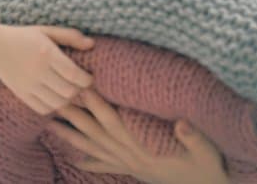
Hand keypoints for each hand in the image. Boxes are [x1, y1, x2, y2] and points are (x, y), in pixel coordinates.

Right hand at [0, 24, 95, 114]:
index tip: (90, 77)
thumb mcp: (46, 31)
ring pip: (58, 103)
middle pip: (68, 92)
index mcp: (46, 53)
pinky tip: (56, 97)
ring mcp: (29, 85)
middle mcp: (38, 71)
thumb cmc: (25, 37)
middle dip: (80, 91)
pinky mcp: (22, 95)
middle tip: (81, 86)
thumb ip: (70, 36)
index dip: (87, 79)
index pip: (74, 74)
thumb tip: (91, 44)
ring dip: (68, 100)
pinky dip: (54, 107)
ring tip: (70, 91)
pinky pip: (44, 109)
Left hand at [47, 89, 228, 183]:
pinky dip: (88, 163)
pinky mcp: (133, 170)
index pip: (114, 123)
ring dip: (71, 136)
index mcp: (143, 150)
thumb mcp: (206, 153)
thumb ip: (194, 138)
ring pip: (93, 150)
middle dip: (74, 116)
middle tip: (54, 98)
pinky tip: (73, 159)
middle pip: (95, 134)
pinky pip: (105, 167)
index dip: (97, 105)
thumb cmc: (207, 168)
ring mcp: (129, 166)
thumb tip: (182, 123)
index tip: (81, 86)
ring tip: (49, 123)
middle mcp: (130, 158)